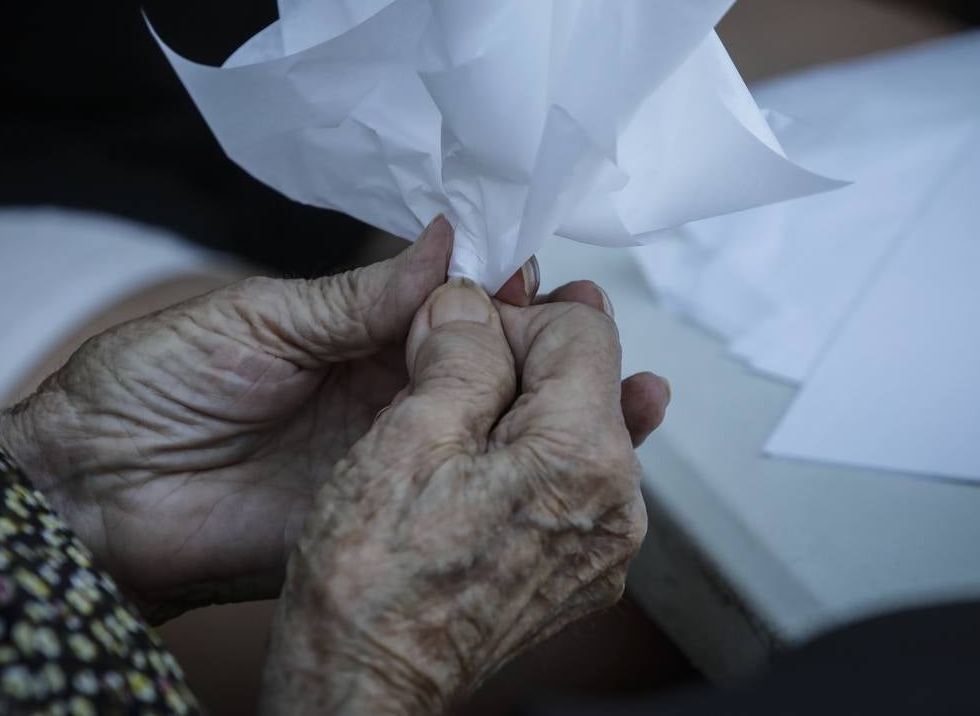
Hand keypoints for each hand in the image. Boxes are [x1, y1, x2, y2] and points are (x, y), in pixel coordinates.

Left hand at [0, 218, 542, 619]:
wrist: (90, 491)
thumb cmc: (148, 385)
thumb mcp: (257, 319)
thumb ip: (356, 296)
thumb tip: (445, 240)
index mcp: (352, 333)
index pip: (449, 306)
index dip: (501, 292)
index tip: (550, 279)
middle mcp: (379, 394)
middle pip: (482, 370)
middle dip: (543, 349)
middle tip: (596, 330)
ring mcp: (381, 459)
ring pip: (481, 434)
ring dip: (543, 412)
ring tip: (620, 388)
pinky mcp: (372, 518)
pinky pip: (444, 501)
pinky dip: (501, 483)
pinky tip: (556, 462)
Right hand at [260, 278, 668, 713]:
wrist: (362, 680)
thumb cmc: (375, 577)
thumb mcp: (410, 432)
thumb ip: (461, 349)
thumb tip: (474, 301)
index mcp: (584, 458)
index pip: (582, 330)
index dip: (513, 312)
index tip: (457, 322)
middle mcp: (616, 504)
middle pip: (587, 379)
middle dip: (520, 354)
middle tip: (449, 351)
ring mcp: (601, 545)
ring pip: (575, 428)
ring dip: (520, 402)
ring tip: (455, 403)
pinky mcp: (577, 572)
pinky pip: (566, 483)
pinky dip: (525, 456)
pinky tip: (472, 463)